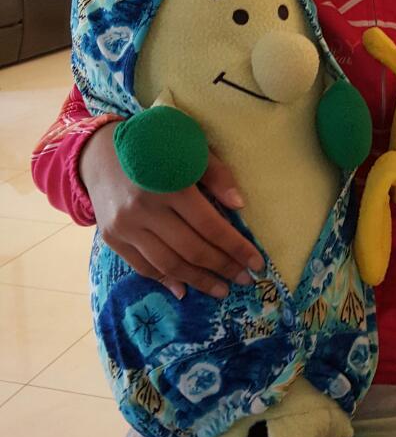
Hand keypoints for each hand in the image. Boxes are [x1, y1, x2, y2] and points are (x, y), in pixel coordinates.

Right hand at [79, 122, 263, 300]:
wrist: (98, 150)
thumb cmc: (154, 146)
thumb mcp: (189, 147)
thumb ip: (216, 175)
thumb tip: (239, 205)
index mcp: (169, 183)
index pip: (210, 225)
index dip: (236, 247)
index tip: (257, 263)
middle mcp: (145, 208)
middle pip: (191, 249)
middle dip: (223, 268)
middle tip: (245, 280)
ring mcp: (125, 226)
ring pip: (168, 264)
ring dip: (199, 281)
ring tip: (222, 290)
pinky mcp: (112, 237)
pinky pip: (143, 266)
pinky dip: (166, 280)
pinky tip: (186, 289)